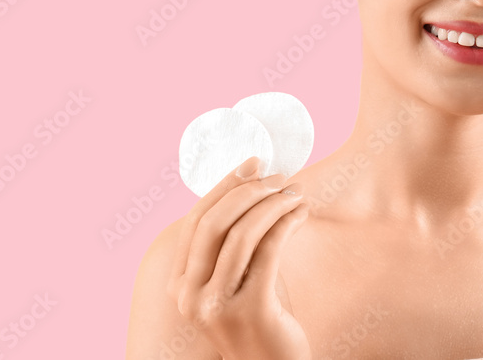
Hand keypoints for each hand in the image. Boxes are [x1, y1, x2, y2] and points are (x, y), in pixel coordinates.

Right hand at [166, 156, 312, 359]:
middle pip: (214, 223)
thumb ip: (228, 250)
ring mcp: (217, 306)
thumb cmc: (259, 320)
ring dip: (272, 204)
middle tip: (279, 176)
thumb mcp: (233, 284)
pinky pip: (268, 252)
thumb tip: (246, 192)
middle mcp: (190, 296)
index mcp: (180, 285)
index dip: (223, 186)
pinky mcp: (250, 310)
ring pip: (241, 234)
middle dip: (248, 191)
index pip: (196, 221)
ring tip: (295, 193)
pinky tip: (301, 214)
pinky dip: (286, 224)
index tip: (252, 163)